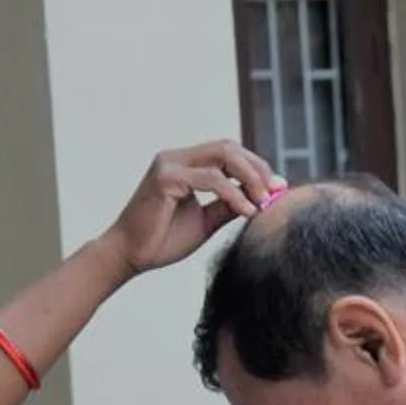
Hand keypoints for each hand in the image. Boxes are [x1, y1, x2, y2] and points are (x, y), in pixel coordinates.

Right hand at [102, 142, 285, 278]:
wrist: (129, 257)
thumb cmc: (161, 240)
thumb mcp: (205, 221)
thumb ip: (227, 206)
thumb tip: (259, 199)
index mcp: (184, 164)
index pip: (228, 152)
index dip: (255, 166)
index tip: (277, 187)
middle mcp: (176, 157)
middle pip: (228, 147)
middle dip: (257, 168)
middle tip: (275, 191)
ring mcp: (169, 164)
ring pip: (222, 157)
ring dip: (249, 178)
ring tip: (264, 202)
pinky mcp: (165, 178)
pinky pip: (210, 179)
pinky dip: (232, 193)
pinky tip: (246, 211)